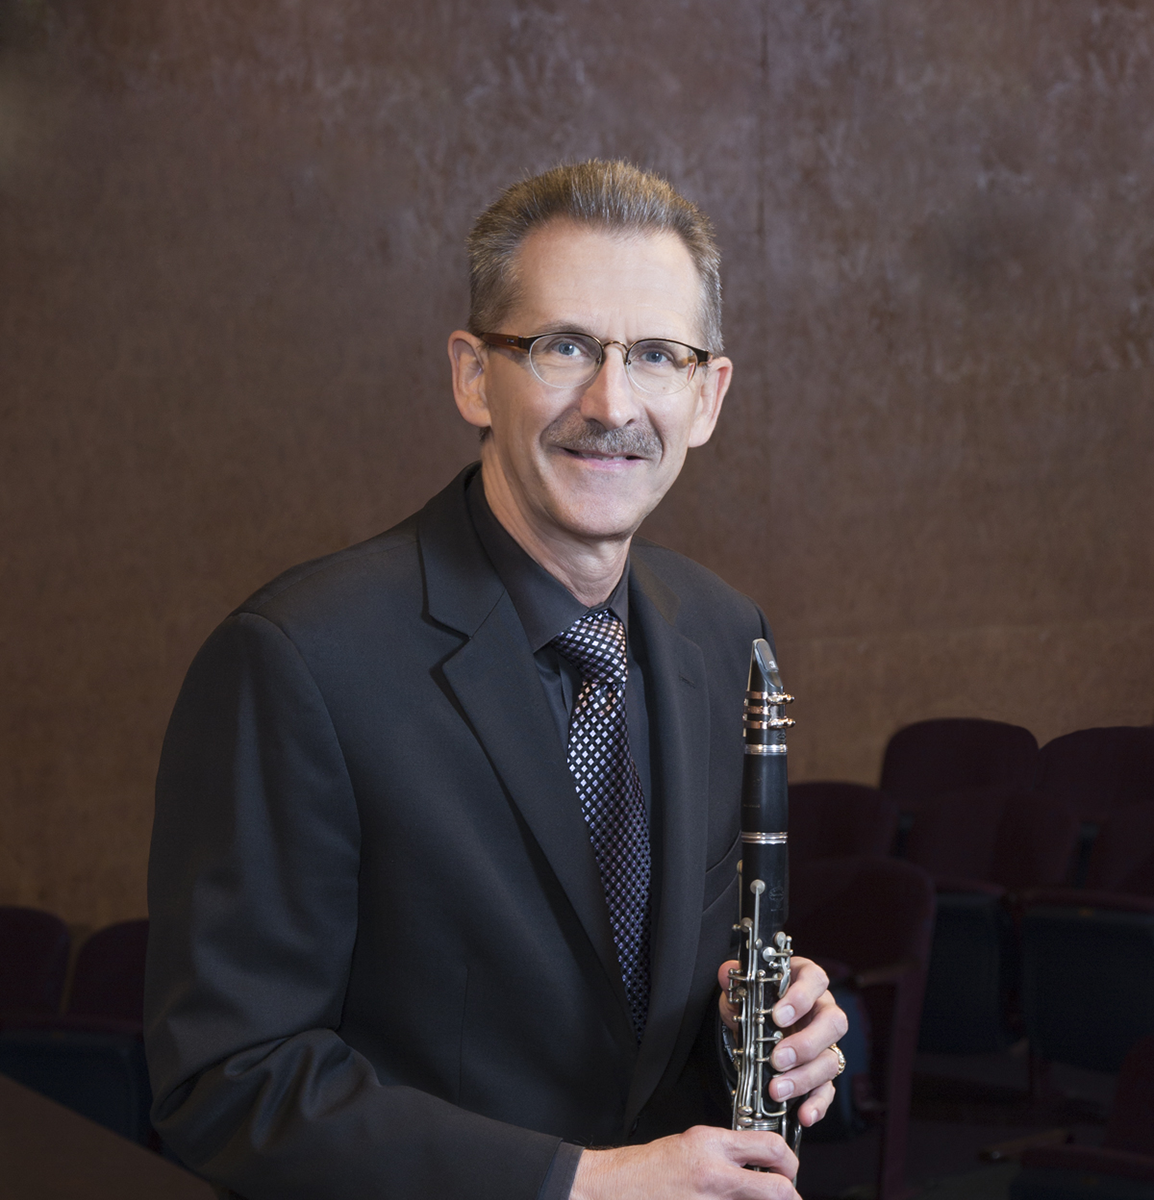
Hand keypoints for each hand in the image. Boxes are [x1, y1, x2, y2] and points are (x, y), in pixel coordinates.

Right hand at [570, 1124, 798, 1198]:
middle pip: (778, 1187)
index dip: (789, 1160)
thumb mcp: (691, 1142)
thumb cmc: (651, 1167)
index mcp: (711, 1144)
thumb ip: (725, 1150)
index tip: (789, 1168)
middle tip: (789, 1193)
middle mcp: (716, 1173)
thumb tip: (755, 1160)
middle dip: (790, 1193)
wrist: (620, 1187)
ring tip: (761, 1199)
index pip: (770, 1146)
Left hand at [718, 955, 846, 1127]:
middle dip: (806, 1044)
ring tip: (777, 1090)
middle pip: (833, 1023)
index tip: (778, 1016)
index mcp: (805, 980)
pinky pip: (828, 1089)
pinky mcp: (823, 1072)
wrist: (754, 1021)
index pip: (816, 980)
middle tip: (777, 1058)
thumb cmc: (756, 999)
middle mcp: (822, 1010)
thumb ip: (735, 981)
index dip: (801, 997)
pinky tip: (804, 1115)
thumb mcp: (742, 988)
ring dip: (804, 1078)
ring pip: (832, 1059)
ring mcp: (826, 1043)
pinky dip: (817, 1104)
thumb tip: (727, 973)